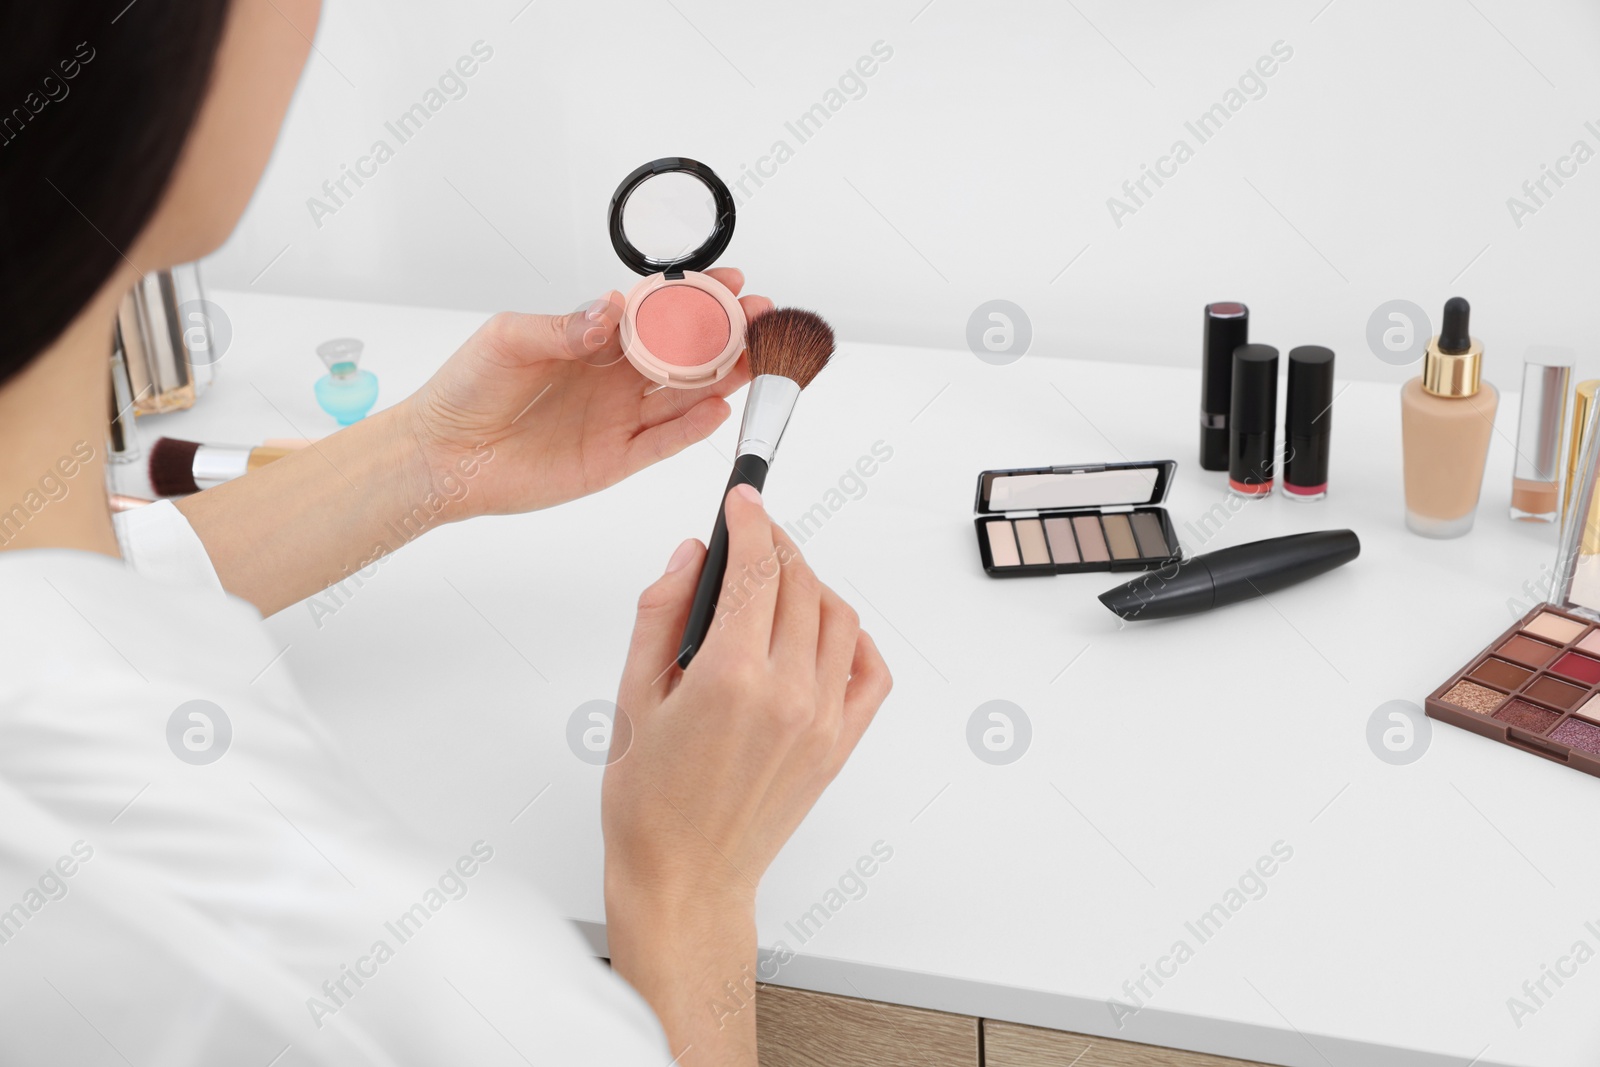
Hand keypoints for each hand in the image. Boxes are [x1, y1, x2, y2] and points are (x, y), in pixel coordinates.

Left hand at [402, 268, 771, 521]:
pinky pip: (663, 442)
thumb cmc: (466, 390)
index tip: (730, 279)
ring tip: (755, 356)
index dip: (695, 295)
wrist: (442, 454)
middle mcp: (613, 377)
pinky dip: (692, 427)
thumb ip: (566, 326)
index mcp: (593, 338)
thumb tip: (614, 310)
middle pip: (684, 352)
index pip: (657, 312)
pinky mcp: (614, 459)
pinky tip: (718, 408)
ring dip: (722, 375)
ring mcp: (618, 418)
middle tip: (759, 313)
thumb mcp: (510, 338)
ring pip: (684, 394)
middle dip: (725, 331)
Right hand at [601, 486, 891, 1064]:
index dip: (749, 520)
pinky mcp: (841, 745)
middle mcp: (787, 694)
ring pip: (838, 616)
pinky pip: (869, 671)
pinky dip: (851, 638)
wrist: (685, 879)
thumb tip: (691, 554)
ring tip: (777, 581)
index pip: (754, 567)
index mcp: (730, 677)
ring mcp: (822, 720)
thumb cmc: (650, 803)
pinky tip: (820, 632)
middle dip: (776, 544)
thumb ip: (661, 612)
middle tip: (751, 533)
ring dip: (810, 584)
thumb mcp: (632, 696)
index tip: (742, 498)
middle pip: (799, 582)